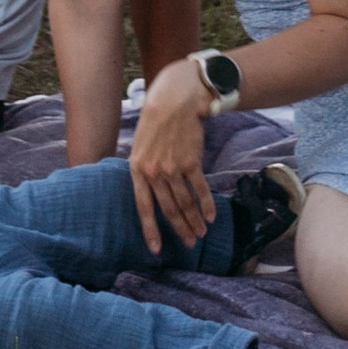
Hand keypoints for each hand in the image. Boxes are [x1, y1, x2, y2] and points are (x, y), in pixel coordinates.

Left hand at [127, 56, 220, 251]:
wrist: (173, 99)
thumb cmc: (155, 121)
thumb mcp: (140, 145)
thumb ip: (143, 169)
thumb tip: (148, 191)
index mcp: (137, 169)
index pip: (143, 207)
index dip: (150, 229)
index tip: (156, 249)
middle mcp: (154, 172)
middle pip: (168, 209)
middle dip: (179, 229)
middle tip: (189, 244)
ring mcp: (173, 167)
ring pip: (185, 203)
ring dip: (194, 221)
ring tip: (200, 234)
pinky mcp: (191, 161)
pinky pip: (200, 189)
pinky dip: (206, 205)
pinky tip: (210, 217)